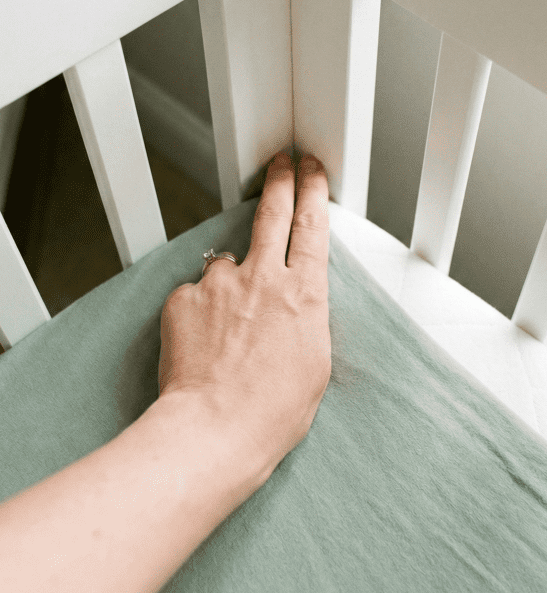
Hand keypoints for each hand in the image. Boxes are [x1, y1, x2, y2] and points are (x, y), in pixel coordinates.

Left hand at [157, 151, 330, 479]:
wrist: (216, 429)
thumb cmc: (272, 411)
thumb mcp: (316, 362)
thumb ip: (305, 316)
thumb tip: (295, 301)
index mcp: (304, 294)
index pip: (312, 227)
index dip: (312, 192)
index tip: (311, 171)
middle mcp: (263, 277)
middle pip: (273, 212)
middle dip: (281, 181)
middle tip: (282, 163)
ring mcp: (221, 285)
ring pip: (229, 264)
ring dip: (232, 284)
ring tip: (231, 329)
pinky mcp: (184, 298)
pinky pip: (196, 295)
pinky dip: (200, 313)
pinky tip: (203, 345)